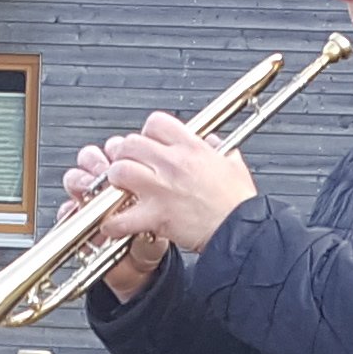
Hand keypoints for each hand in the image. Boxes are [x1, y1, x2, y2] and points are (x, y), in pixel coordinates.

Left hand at [66, 113, 254, 289]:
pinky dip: (112, 223)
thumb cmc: (237, 203)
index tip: (148, 144)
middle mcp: (173, 163)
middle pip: (130, 143)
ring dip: (115, 181)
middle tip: (128, 167)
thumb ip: (218, 149)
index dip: (147, 133)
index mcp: (191, 148)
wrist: (240, 231)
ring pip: (119, 170)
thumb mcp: (233, 164)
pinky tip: (114, 224)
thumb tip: (211, 141)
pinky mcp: (155, 215)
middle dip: (125, 154)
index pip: (156, 123)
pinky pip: (120, 217)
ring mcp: (161, 188)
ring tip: (120, 190)